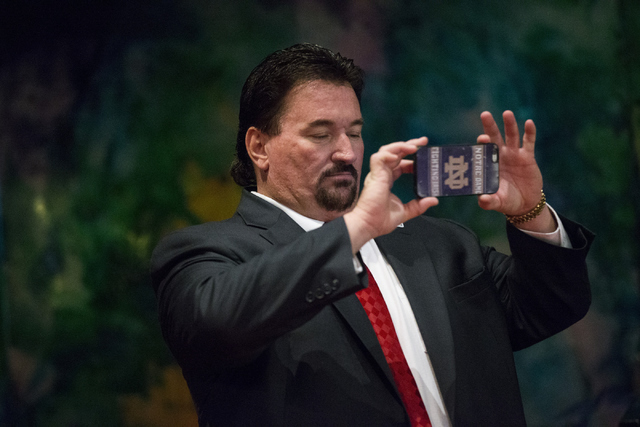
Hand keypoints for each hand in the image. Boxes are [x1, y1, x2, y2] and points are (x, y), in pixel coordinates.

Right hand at [344, 138, 437, 252]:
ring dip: (400, 146)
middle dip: (409, 145)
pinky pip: (378, 158)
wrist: (369, 225)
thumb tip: (434, 200)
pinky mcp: (374, 175)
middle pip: (395, 153)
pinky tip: (398, 156)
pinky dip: (388, 154)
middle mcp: (382, 174)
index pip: (400, 163)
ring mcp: (377, 174)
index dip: (412, 158)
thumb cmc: (380, 220)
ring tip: (414, 147)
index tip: (424, 156)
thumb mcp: (406, 211)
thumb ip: (419, 205)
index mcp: (388, 180)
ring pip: (386, 151)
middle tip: (423, 141)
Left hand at [477, 110, 554, 231]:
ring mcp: (513, 155)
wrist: (525, 204)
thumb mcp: (498, 202)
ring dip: (509, 125)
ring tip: (507, 113)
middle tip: (485, 114)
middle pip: (494, 138)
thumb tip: (482, 200)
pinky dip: (529, 132)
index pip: (483, 151)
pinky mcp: (527, 157)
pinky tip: (529, 123)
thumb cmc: (507, 201)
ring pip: (511, 136)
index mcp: (489, 165)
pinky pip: (528, 142)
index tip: (481, 138)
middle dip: (490, 126)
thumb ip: (489, 201)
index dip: (482, 144)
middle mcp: (499, 156)